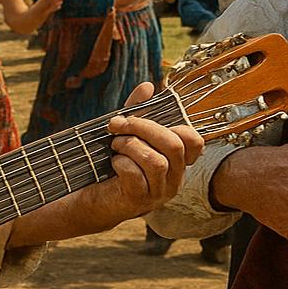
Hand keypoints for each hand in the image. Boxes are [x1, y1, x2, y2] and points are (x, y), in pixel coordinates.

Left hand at [7, 82, 203, 244]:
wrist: (93, 199)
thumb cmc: (113, 165)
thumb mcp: (126, 134)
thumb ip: (137, 112)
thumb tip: (148, 86)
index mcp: (177, 162)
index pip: (194, 141)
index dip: (174, 125)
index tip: (145, 120)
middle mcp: (174, 179)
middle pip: (174, 145)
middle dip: (143, 128)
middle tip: (118, 125)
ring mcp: (158, 194)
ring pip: (157, 162)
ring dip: (130, 146)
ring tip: (115, 146)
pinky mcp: (139, 202)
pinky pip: (136, 176)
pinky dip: (121, 164)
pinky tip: (113, 164)